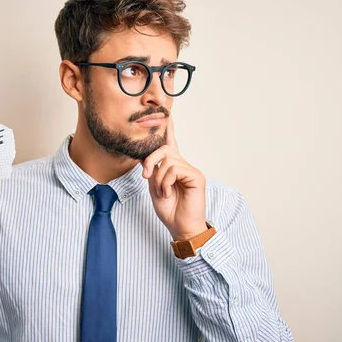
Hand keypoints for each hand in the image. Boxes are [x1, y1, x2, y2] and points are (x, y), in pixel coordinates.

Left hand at [141, 115, 207, 240]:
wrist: (180, 227)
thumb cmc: (169, 210)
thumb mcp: (154, 188)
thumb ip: (152, 171)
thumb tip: (145, 158)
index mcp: (173, 167)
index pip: (171, 144)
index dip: (169, 129)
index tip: (166, 115)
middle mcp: (183, 165)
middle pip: (164, 149)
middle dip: (150, 160)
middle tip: (145, 176)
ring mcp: (191, 170)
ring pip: (167, 160)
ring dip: (158, 178)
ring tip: (162, 192)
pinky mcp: (196, 176)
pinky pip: (175, 170)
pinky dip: (166, 182)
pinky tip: (169, 193)